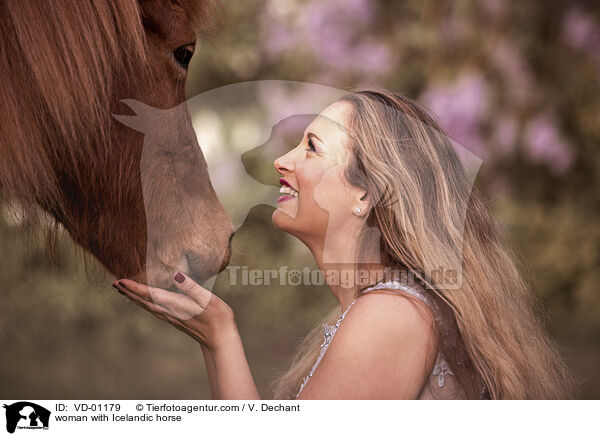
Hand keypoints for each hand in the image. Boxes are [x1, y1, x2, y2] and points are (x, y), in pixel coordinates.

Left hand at [113, 272, 235, 349]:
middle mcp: (169, 312)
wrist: (220, 339)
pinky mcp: (176, 319)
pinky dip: (145, 303)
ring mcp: (172, 317)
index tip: (120, 280)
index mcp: (174, 305)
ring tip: (125, 291)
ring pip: (148, 306)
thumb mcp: (207, 298)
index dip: (134, 287)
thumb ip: (191, 287)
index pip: (149, 294)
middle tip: (114, 283)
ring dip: (135, 298)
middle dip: (129, 292)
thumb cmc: (217, 317)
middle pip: (144, 301)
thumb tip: (176, 275)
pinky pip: (155, 310)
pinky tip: (146, 302)